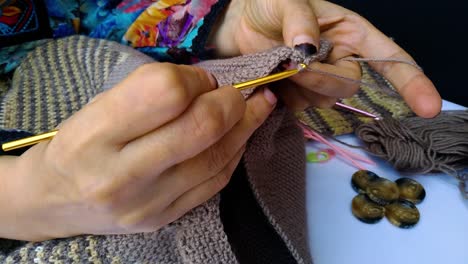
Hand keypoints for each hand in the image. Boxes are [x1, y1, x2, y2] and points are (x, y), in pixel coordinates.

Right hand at [1, 63, 275, 240]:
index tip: (202, 79)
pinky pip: (215, 183)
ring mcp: (146, 204)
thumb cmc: (79, 144)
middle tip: (240, 93)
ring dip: (245, 127)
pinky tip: (239, 138)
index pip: (166, 92)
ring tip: (255, 109)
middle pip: (201, 128)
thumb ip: (150, 92)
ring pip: (217, 158)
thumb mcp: (98, 106)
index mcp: (95, 135)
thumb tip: (209, 85)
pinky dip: (233, 155)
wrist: (55, 201)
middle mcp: (120, 175)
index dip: (196, 78)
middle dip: (232, 103)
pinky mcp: (163, 220)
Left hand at [211, 0, 440, 116]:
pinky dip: (286, 95)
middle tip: (291, 63)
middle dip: (320, 78)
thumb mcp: (284, 0)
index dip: (411, 81)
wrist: (239, 26)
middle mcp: (340, 58)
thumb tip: (308, 47)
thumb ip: (299, 19)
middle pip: (348, 84)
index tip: (428, 106)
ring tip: (279, 63)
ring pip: (323, 99)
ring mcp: (320, 80)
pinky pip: (300, 107)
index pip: (388, 58)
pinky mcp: (299, 95)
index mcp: (350, 33)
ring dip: (300, 86)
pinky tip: (274, 78)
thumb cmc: (268, 6)